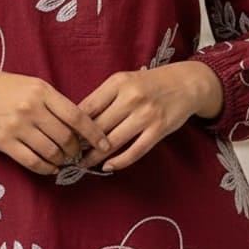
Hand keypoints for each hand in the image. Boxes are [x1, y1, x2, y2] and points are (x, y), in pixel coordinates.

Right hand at [0, 60, 109, 175]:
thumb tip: (76, 123)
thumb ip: (50, 101)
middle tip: (79, 154)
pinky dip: (46, 168)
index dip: (94, 133)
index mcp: (41, 90)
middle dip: (77, 150)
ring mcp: (17, 126)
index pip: (77, 116)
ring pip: (52, 151)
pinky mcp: (3, 142)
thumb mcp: (28, 83)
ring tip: (64, 161)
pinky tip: (50, 168)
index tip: (105, 143)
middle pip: (66, 137)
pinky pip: (32, 161)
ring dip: (62, 160)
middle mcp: (31, 108)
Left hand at [78, 61, 223, 172]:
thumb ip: (103, 98)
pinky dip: (119, 162)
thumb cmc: (148, 83)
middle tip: (69, 154)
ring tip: (83, 163)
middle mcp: (131, 98)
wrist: (185, 83)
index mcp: (118, 83)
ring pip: (113, 141)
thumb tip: (76, 120)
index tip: (63, 137)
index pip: (87, 107)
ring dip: (95, 156)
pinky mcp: (159, 129)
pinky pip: (135, 151)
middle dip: (81, 144)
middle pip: (98, 127)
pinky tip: (108, 166)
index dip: (72, 126)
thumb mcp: (124, 81)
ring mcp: (146, 115)